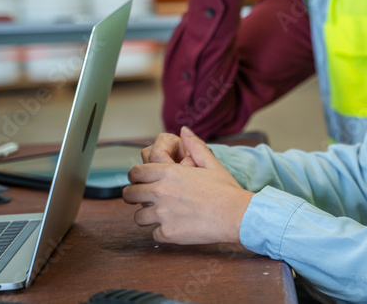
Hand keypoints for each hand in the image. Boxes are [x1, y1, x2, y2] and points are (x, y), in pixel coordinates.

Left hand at [124, 127, 253, 244]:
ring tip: (160, 215)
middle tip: (143, 199)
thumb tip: (184, 131)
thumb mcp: (212, 164)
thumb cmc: (226, 190)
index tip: (139, 180)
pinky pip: (154, 234)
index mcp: (169, 173)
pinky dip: (162, 232)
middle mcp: (161, 192)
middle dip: (134, 195)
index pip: (136, 172)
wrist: (236, 215)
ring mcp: (162, 214)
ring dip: (147, 216)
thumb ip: (195, 146)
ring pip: (138, 217)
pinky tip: (175, 227)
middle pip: (130, 194)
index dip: (135, 176)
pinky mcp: (167, 233)